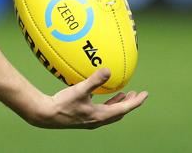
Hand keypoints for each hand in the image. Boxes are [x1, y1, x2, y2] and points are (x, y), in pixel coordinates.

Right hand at [26, 68, 147, 128]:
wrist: (46, 115)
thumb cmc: (63, 104)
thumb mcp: (80, 90)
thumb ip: (95, 80)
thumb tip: (109, 70)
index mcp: (101, 115)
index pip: (125, 108)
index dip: (136, 101)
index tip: (145, 94)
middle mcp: (98, 120)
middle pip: (119, 112)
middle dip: (128, 103)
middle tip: (135, 94)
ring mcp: (90, 120)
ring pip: (110, 113)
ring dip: (117, 104)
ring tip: (121, 95)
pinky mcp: (83, 118)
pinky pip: (100, 111)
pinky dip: (106, 104)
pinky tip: (99, 96)